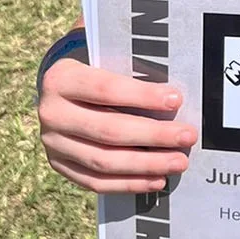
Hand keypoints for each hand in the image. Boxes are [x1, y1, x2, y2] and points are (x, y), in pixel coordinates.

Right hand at [38, 57, 197, 194]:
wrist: (58, 88)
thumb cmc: (92, 68)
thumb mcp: (102, 55)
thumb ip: (128, 64)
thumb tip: (170, 82)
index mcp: (61, 79)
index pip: (106, 90)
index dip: (143, 96)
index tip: (176, 100)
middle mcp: (51, 112)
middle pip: (108, 130)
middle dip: (154, 135)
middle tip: (187, 136)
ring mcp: (53, 143)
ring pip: (103, 161)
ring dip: (146, 165)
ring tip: (178, 162)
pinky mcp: (58, 164)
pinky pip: (95, 181)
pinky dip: (128, 183)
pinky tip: (156, 179)